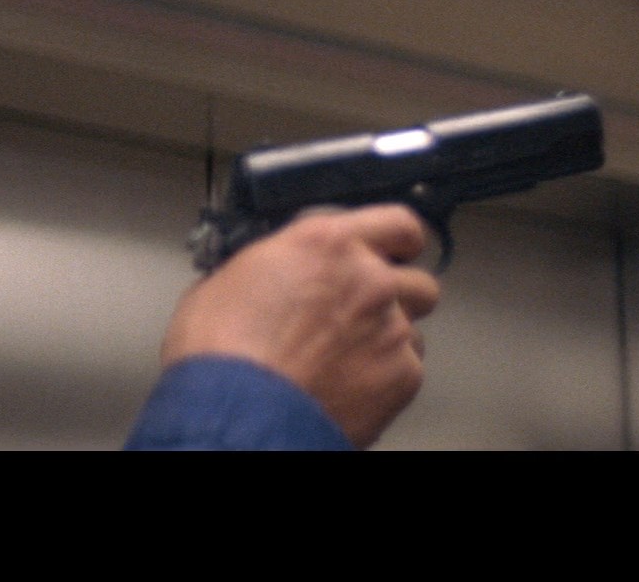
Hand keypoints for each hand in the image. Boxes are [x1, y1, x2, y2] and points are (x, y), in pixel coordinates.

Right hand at [159, 203, 441, 446]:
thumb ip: (271, 268)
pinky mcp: (402, 376)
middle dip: (398, 297)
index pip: (397, 223)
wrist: (239, 415)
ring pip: (414, 330)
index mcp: (327, 243)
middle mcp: (370, 278)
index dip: (399, 242)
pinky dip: (385, 380)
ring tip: (349, 361)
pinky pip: (408, 371)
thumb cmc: (221, 352)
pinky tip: (350, 389)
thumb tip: (268, 276)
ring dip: (389, 340)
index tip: (393, 254)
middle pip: (417, 280)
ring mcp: (392, 328)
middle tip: (363, 316)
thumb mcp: (228, 280)